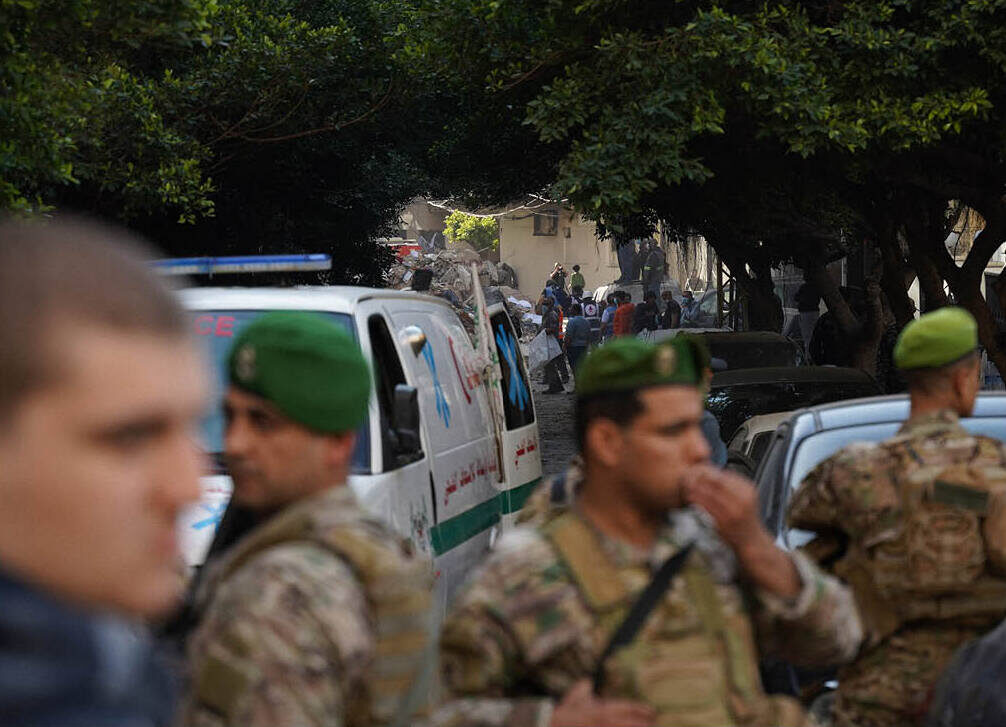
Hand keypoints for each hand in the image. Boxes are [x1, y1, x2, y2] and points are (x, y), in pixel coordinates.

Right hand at [550, 680, 655, 726]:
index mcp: (603, 709)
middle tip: (654, 724)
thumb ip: (583, 690)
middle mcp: (606, 721)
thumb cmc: (566, 714)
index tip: (652, 711)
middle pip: (632, 723)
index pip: (628, 708)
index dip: (642, 709)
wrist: (553, 724)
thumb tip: (587, 682)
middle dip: (644, 724)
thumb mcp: (575, 699)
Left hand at [683, 465, 800, 597]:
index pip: (724, 474)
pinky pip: (706, 507)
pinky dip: (696, 501)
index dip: (707, 471)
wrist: (752, 543)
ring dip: (694, 488)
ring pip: (708, 493)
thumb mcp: (745, 498)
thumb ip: (731, 484)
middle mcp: (742, 499)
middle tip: (687, 476)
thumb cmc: (745, 519)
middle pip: (715, 481)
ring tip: (685, 485)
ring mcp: (733, 512)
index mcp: (747, 490)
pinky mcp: (724, 523)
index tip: (696, 469)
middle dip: (699, 477)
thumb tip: (711, 470)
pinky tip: (690, 498)